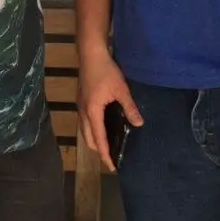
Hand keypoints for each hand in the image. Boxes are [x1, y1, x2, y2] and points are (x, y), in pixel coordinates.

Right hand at [77, 48, 143, 171]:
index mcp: (92, 111)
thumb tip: (139, 124)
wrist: (90, 54)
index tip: (112, 166)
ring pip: (85, 130)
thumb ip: (129, 107)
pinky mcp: (81, 100)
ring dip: (95, 139)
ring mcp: (80, 105)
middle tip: (112, 156)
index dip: (105, 154)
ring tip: (108, 144)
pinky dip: (93, 130)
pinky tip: (103, 126)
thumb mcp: (121, 89)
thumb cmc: (105, 71)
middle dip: (99, 149)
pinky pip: (85, 122)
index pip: (99, 139)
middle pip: (88, 138)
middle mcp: (83, 111)